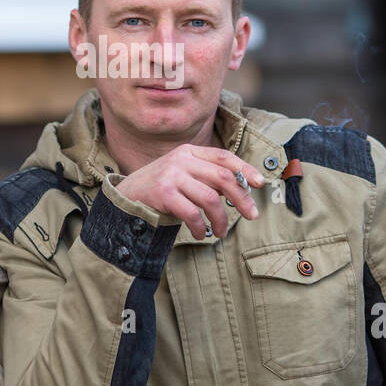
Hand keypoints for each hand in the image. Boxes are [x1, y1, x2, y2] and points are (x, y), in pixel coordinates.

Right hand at [115, 145, 266, 239]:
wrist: (124, 198)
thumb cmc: (160, 190)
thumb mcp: (182, 174)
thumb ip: (205, 177)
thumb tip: (241, 189)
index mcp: (189, 152)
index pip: (223, 156)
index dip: (245, 169)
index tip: (260, 183)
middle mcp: (181, 160)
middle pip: (223, 177)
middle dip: (241, 198)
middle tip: (251, 215)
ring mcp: (172, 175)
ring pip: (210, 198)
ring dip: (221, 219)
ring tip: (221, 232)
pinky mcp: (163, 194)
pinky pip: (192, 213)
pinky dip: (201, 227)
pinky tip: (202, 234)